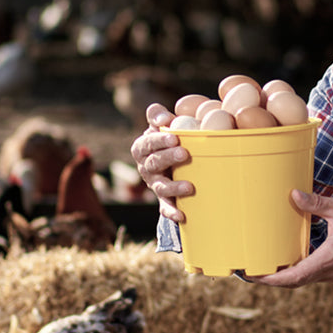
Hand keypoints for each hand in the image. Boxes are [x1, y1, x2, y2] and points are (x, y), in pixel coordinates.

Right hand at [129, 102, 193, 223]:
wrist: (171, 163)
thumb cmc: (168, 139)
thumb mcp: (161, 125)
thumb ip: (159, 116)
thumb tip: (164, 118)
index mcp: (143, 148)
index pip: (147, 144)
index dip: (158, 141)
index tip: (174, 137)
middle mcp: (146, 167)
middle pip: (154, 163)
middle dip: (168, 158)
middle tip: (185, 154)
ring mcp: (155, 184)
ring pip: (161, 187)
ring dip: (174, 187)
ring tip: (190, 187)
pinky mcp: (164, 199)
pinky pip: (166, 207)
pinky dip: (171, 212)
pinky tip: (181, 215)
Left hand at [250, 190, 332, 286]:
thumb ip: (315, 204)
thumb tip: (294, 195)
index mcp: (329, 260)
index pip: (293, 277)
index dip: (270, 279)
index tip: (252, 276)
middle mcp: (331, 272)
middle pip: (294, 282)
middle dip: (272, 278)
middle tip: (250, 271)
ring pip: (304, 279)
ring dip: (285, 275)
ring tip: (265, 265)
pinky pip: (314, 274)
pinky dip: (299, 269)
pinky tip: (290, 258)